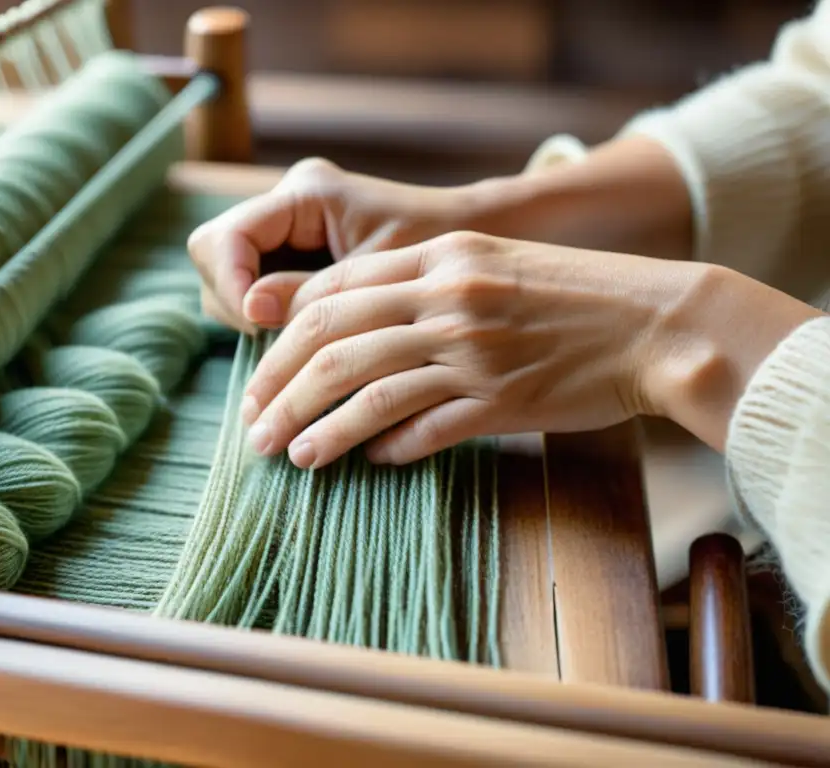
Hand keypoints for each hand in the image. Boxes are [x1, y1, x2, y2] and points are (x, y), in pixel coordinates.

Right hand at [187, 157, 519, 332]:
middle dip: (235, 305)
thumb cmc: (444, 258)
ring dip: (249, 319)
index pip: (226, 237)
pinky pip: (255, 290)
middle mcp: (288, 204)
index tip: (260, 325)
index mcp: (307, 193)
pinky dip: (267, 321)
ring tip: (290, 353)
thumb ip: (312, 296)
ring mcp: (288, 230)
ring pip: (230, 278)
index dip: (231, 284)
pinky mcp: (296, 257)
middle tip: (273, 346)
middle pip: (216, 256)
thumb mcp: (379, 283)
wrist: (482, 245)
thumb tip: (252, 314)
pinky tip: (301, 348)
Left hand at [238, 231, 820, 467]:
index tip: (260, 377)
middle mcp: (446, 299)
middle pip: (333, 343)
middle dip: (279, 389)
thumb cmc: (571, 295)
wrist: (657, 323)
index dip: (281, 339)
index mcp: (438, 259)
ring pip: (367, 390)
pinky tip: (369, 463)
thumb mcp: (490, 265)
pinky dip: (388, 448)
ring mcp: (473, 351)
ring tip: (287, 455)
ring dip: (318, 428)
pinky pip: (426, 428)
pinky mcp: (502, 399)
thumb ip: (421, 289)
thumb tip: (355, 336)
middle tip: (252, 427)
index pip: (331, 294)